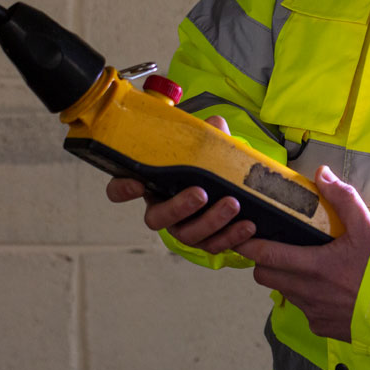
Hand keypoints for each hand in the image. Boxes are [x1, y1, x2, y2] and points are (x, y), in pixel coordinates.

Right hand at [104, 116, 257, 253]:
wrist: (233, 186)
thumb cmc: (209, 164)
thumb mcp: (207, 146)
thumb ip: (209, 135)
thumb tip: (215, 124)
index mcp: (153, 184)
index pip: (121, 189)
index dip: (122, 189)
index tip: (136, 183)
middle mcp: (163, 210)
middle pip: (156, 219)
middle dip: (178, 207)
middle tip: (201, 194)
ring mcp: (183, 228)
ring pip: (187, 235)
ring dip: (211, 222)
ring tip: (233, 204)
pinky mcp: (206, 241)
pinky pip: (214, 245)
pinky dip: (232, 237)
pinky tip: (248, 225)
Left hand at [239, 165, 369, 341]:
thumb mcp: (368, 227)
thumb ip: (342, 198)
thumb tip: (321, 173)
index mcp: (314, 266)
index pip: (266, 256)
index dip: (248, 246)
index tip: (241, 234)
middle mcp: (308, 293)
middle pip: (265, 277)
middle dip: (264, 261)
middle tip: (279, 247)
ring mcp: (314, 313)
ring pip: (284, 293)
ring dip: (287, 279)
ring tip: (307, 264)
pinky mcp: (324, 328)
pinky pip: (304, 309)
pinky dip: (307, 297)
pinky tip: (327, 287)